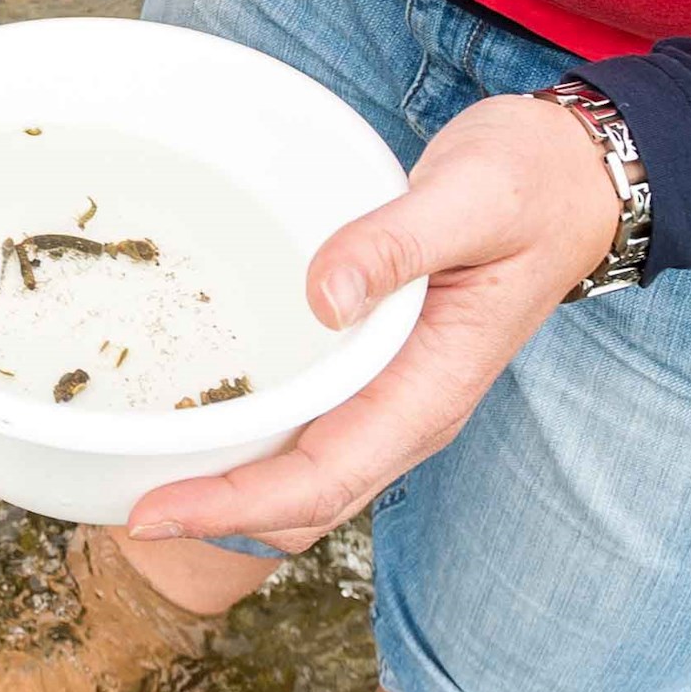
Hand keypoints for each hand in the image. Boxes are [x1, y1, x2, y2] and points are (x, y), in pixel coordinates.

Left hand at [124, 92, 620, 547]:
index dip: (232, 506)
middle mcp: (406, 412)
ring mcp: (390, 397)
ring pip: (298, 473)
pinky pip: (303, 426)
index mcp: (430, 390)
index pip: (322, 482)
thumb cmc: (528, 187)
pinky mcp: (374, 369)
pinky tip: (193, 409)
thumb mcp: (470, 199)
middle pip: (300, 501)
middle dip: (212, 513)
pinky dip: (246, 436)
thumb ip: (397, 244)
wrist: (574, 178)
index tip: (150, 513)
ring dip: (224, 485)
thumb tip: (323, 297)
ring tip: (136, 470)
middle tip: (116, 503)